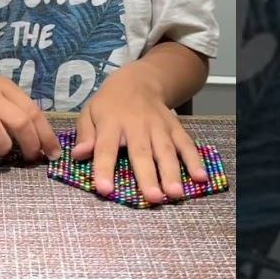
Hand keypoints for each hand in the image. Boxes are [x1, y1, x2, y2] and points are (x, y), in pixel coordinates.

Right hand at [0, 61, 62, 161]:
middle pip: (17, 120)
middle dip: (30, 144)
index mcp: (5, 88)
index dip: (46, 135)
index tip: (53, 154)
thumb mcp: (1, 89)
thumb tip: (43, 139)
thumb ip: (18, 108)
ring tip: (3, 153)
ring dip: (2, 144)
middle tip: (31, 158)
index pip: (33, 112)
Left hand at [71, 71, 208, 203]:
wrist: (138, 80)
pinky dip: (194, 160)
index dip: (104, 168)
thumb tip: (78, 155)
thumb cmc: (109, 104)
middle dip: (147, 176)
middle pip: (141, 152)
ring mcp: (159, 126)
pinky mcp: (175, 127)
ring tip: (175, 194)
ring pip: (166, 150)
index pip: (106, 147)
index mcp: (111, 123)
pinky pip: (186, 144)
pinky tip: (200, 177)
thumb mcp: (90, 112)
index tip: (104, 189)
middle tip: (153, 198)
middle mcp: (137, 125)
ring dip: (172, 172)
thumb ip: (85, 134)